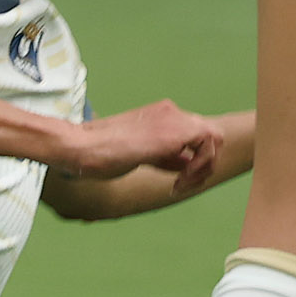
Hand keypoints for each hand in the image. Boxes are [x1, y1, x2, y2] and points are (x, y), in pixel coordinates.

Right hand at [52, 98, 228, 181]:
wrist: (80, 147)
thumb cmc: (99, 153)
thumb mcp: (140, 153)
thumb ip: (166, 155)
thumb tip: (189, 163)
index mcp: (159, 114)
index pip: (195, 132)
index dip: (195, 158)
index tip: (178, 178)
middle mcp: (169, 111)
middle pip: (210, 134)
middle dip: (204, 162)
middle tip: (186, 183)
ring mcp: (172, 119)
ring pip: (215, 138)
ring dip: (205, 166)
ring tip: (183, 184)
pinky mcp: (173, 133)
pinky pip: (209, 146)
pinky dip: (200, 167)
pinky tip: (180, 180)